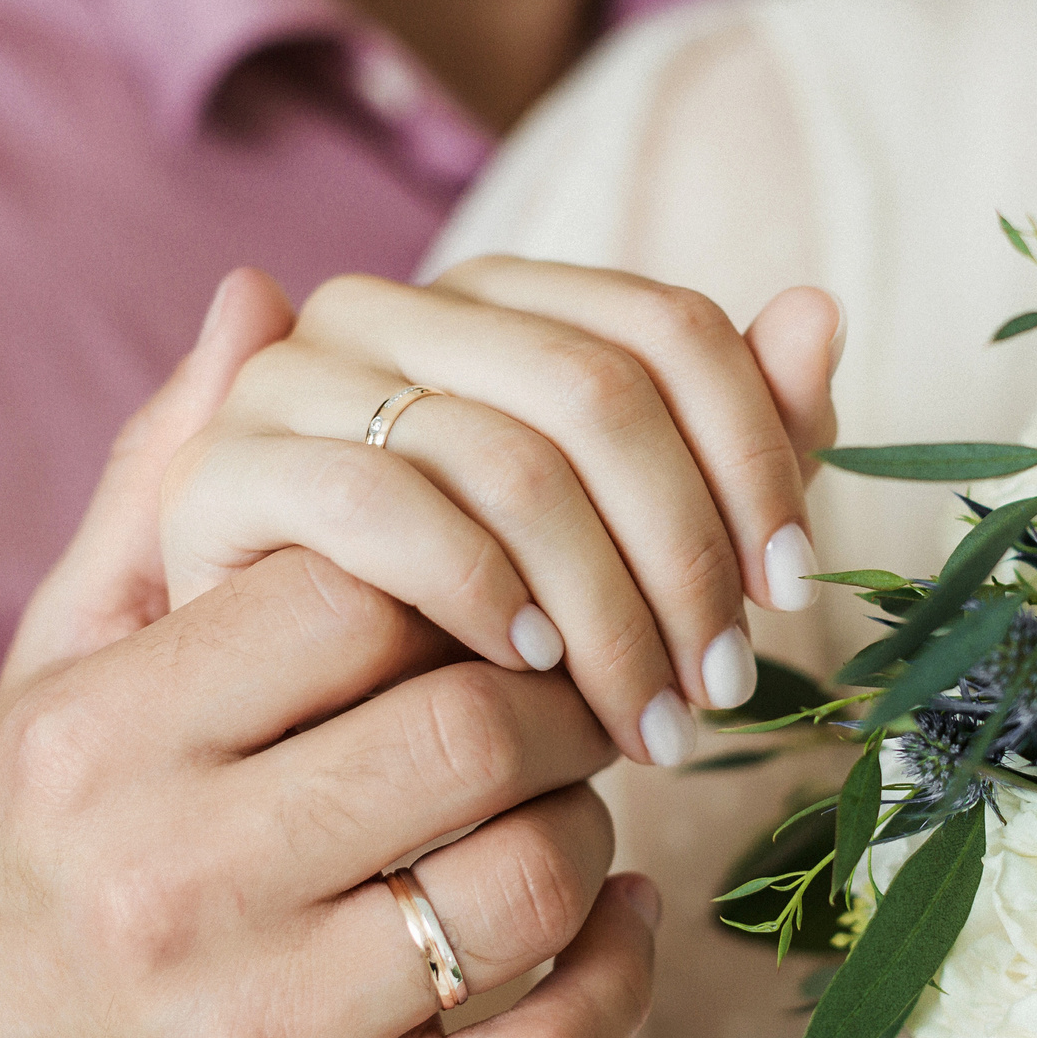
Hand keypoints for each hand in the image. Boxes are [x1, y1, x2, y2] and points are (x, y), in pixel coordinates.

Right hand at [0, 269, 661, 1037]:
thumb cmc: (48, 850)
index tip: (494, 589)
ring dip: (590, 820)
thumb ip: (163, 486)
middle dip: (559, 695)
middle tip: (566, 691)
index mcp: (107, 738)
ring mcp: (263, 1037)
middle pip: (472, 727)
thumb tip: (261, 295)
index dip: (469, 567)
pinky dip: (622, 969)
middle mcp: (173, 886)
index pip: (364, 584)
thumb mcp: (66, 664)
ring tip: (563, 799)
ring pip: (531, 877)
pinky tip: (610, 915)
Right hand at [159, 258, 841, 768]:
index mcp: (490, 297)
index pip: (669, 326)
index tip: (790, 588)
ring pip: (508, 458)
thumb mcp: (612, 543)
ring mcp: (292, 379)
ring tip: (647, 719)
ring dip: (604, 607)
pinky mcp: (218, 469)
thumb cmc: (462, 637)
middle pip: (599, 391)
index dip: (754, 453)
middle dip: (685, 552)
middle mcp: (386, 308)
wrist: (270, 740)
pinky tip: (530, 669)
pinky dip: (476, 587)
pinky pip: (378, 503)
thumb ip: (718, 438)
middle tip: (718, 688)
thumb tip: (819, 312)